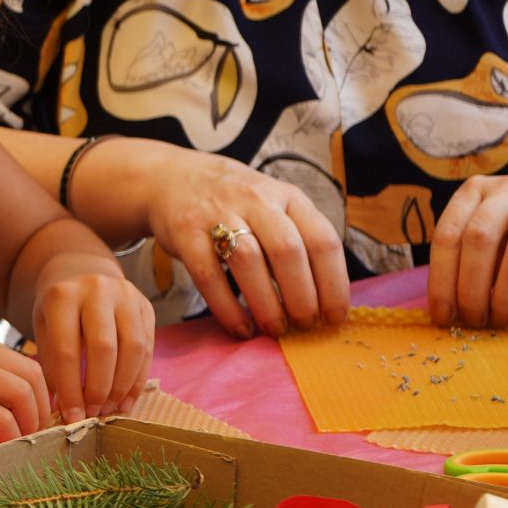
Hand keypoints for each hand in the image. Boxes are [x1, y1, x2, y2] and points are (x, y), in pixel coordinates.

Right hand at [0, 321, 48, 445]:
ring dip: (30, 425)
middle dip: (43, 408)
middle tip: (37, 435)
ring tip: (22, 445)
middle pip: (32, 373)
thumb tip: (8, 400)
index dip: (39, 391)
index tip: (36, 418)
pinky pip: (2, 420)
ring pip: (23, 394)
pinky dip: (9, 438)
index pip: (22, 358)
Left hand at [26, 257, 156, 420]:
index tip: (71, 417)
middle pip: (104, 348)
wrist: (81, 272)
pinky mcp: (147, 306)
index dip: (71, 388)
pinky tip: (126, 400)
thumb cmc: (58, 309)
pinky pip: (148, 348)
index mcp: (62, 296)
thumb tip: (64, 412)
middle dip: (99, 389)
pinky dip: (137, 379)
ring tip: (109, 410)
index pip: (67, 350)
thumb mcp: (44, 328)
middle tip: (92, 415)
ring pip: (133, 349)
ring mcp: (126, 296)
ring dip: (123, 387)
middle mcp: (97, 290)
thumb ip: (52, 365)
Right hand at [134, 146, 347, 337]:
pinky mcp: (185, 232)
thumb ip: (299, 240)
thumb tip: (324, 300)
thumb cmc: (236, 204)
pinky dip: (227, 308)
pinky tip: (241, 327)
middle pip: (287, 251)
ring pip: (249, 261)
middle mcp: (256, 200)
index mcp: (288, 197)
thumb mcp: (275, 207)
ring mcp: (217, 213)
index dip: (334, 284)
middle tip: (304, 326)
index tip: (334, 318)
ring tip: (275, 329)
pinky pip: (208, 275)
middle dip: (301, 297)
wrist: (173, 178)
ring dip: (267, 304)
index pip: (323, 240)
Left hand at [428, 176, 507, 326]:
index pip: (447, 235)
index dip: (440, 279)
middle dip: (470, 289)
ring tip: (502, 320)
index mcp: (475, 192)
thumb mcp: (492, 239)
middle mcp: (507, 191)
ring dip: (505, 294)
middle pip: (478, 240)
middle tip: (473, 321)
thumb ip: (468, 260)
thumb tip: (446, 308)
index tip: (442, 316)